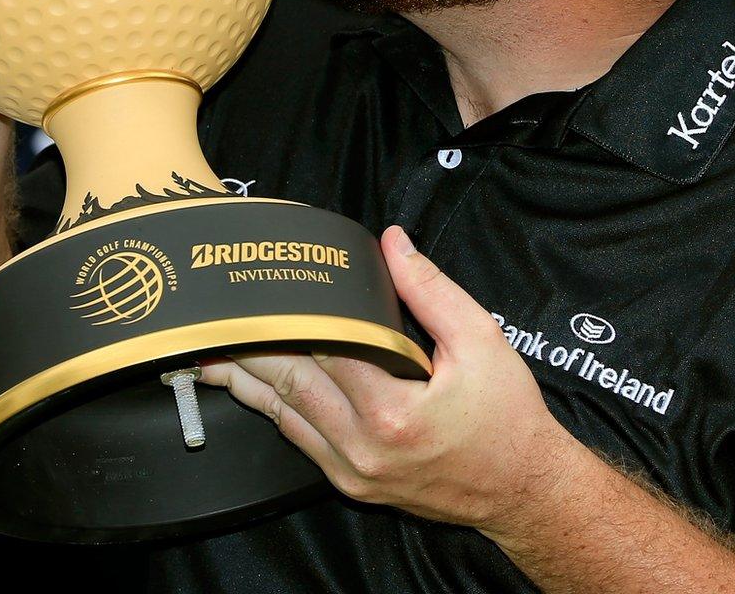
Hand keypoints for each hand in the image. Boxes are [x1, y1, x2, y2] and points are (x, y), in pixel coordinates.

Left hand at [198, 225, 590, 534]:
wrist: (523, 490)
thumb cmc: (507, 418)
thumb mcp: (481, 341)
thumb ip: (430, 290)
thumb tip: (392, 244)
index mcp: (391, 411)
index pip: (323, 347)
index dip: (293, 314)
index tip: (268, 285)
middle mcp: (362, 448)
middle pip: (290, 384)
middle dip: (252, 347)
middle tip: (218, 316)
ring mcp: (352, 473)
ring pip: (285, 417)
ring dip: (249, 382)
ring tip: (211, 353)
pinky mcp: (352, 485)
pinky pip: (301, 442)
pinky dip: (276, 410)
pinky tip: (253, 389)